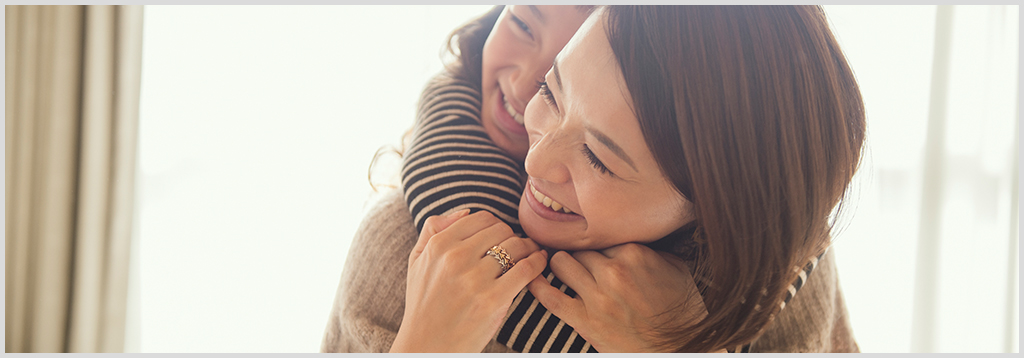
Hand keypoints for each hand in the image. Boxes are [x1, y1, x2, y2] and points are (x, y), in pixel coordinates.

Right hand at [391, 210, 547, 351]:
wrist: (426, 346)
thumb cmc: (424, 304)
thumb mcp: (416, 261)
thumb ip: (433, 229)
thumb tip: (465, 211)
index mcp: (438, 245)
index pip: (482, 218)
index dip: (496, 225)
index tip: (502, 236)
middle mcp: (455, 258)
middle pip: (501, 230)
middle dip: (513, 236)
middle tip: (520, 247)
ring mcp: (474, 279)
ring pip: (516, 246)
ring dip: (529, 248)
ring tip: (532, 254)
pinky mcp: (492, 300)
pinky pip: (526, 269)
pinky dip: (538, 263)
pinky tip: (539, 264)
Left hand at [527, 243, 710, 351]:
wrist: (679, 347)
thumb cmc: (681, 309)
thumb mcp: (675, 267)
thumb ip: (649, 249)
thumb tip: (630, 237)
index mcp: (634, 253)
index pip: (600, 238)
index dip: (597, 245)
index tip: (593, 249)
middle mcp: (613, 271)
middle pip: (579, 249)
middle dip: (579, 255)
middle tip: (577, 260)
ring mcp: (597, 296)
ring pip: (561, 264)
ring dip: (560, 265)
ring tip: (562, 269)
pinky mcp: (585, 320)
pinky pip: (551, 297)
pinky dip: (537, 286)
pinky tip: (532, 279)